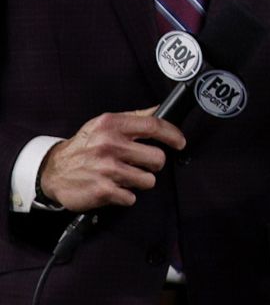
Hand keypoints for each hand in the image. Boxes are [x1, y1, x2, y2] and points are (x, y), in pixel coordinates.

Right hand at [36, 109, 185, 210]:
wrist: (52, 171)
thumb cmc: (84, 147)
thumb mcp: (104, 124)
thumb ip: (134, 117)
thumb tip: (162, 109)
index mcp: (112, 125)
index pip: (154, 126)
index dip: (173, 135)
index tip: (180, 143)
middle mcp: (109, 145)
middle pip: (157, 158)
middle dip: (154, 164)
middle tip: (143, 164)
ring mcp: (106, 169)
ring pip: (148, 180)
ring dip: (140, 181)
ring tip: (125, 176)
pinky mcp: (103, 190)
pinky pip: (131, 197)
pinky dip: (126, 196)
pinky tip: (114, 188)